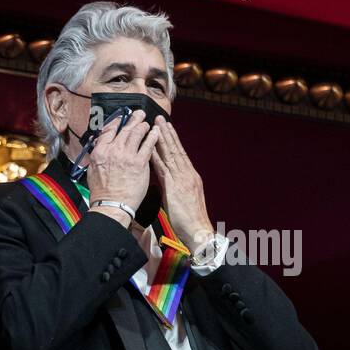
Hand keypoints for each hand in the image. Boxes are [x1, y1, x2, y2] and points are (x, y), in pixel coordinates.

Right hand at [85, 108, 154, 220]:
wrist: (112, 205)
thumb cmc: (102, 192)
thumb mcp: (92, 170)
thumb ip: (97, 156)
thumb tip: (99, 148)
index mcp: (100, 151)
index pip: (109, 129)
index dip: (117, 121)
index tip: (122, 117)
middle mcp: (113, 150)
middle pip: (125, 129)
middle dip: (134, 119)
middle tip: (140, 114)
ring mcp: (127, 155)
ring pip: (137, 133)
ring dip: (143, 126)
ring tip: (148, 123)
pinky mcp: (140, 163)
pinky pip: (148, 145)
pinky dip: (153, 136)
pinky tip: (156, 132)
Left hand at [151, 118, 213, 247]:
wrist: (198, 231)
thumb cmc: (190, 220)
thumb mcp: (184, 198)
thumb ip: (175, 186)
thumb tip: (166, 180)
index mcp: (191, 176)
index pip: (180, 154)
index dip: (173, 140)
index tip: (167, 128)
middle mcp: (187, 174)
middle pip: (176, 150)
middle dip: (168, 133)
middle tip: (160, 119)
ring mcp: (182, 179)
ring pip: (171, 155)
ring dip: (162, 139)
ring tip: (157, 125)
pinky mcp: (175, 187)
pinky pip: (164, 168)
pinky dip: (157, 156)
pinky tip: (151, 147)